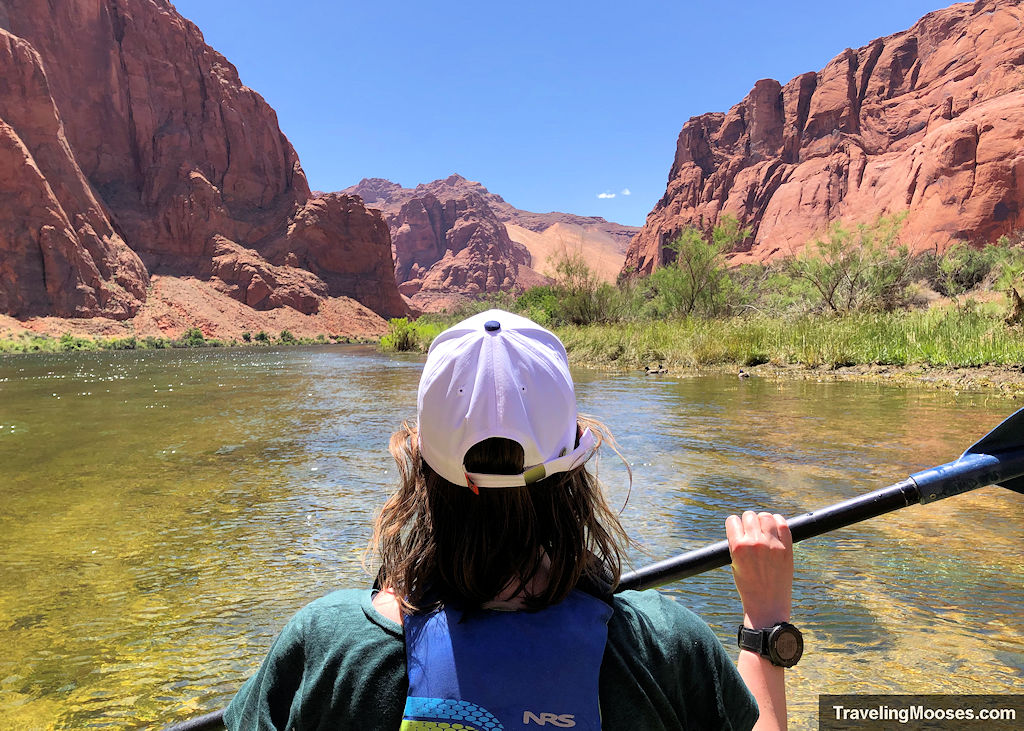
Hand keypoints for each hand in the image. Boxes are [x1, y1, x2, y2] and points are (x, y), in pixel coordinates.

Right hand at [725, 511, 792, 628]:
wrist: (767, 605)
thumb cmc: (748, 586)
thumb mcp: (734, 564)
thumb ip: (738, 544)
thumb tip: (744, 525)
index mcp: (738, 547)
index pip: (733, 521)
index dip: (734, 525)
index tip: (738, 530)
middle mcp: (755, 543)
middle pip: (749, 515)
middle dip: (748, 521)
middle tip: (751, 531)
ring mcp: (772, 545)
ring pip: (765, 516)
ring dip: (763, 520)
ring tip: (764, 528)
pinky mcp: (786, 548)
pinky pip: (783, 524)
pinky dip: (778, 521)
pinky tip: (775, 527)